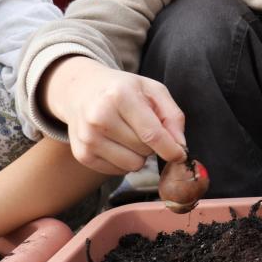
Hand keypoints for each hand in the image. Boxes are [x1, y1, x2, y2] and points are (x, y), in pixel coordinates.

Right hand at [44, 56, 186, 174]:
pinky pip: (117, 171)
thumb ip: (173, 116)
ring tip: (129, 135)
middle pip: (144, 150)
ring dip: (138, 155)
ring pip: (132, 165)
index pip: (152, 134)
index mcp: (120, 96)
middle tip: (142, 128)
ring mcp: (87, 137)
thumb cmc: (123, 90)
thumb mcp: (153, 90)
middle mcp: (99, 117)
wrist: (81, 90)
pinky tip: (116, 142)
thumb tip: (180, 145)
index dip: (171, 149)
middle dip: (152, 144)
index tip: (181, 155)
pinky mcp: (82, 154)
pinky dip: (123, 161)